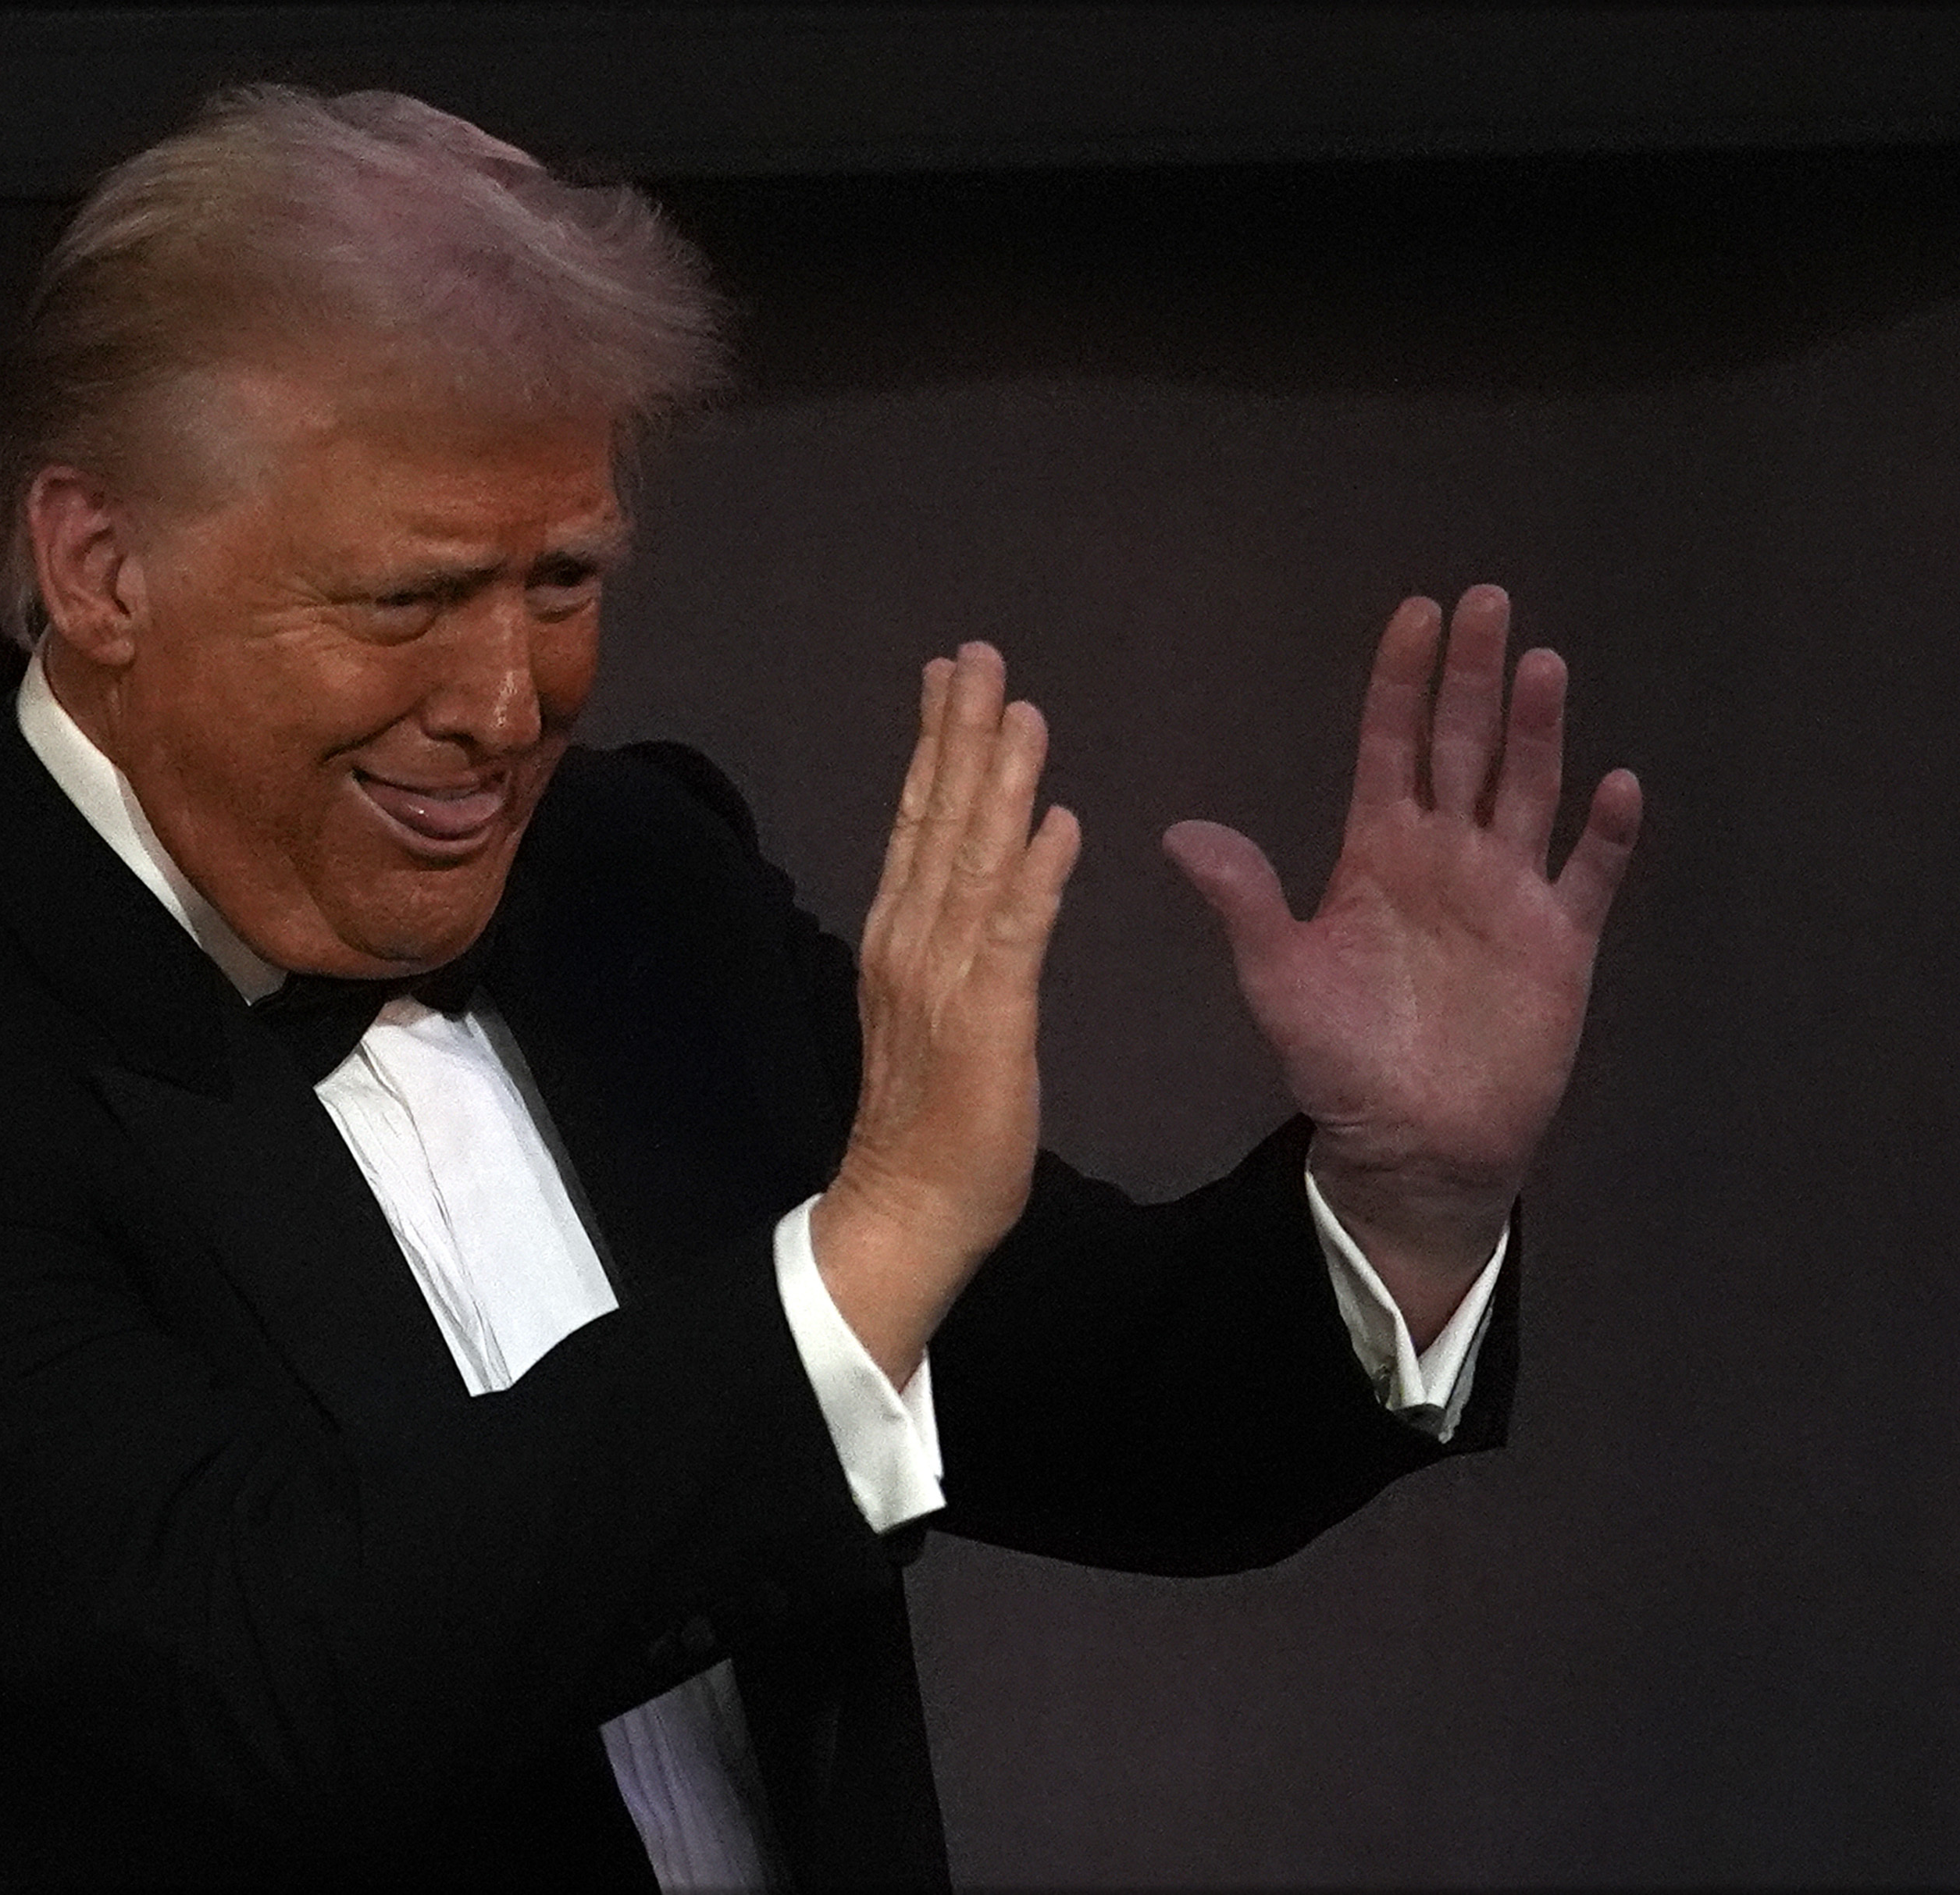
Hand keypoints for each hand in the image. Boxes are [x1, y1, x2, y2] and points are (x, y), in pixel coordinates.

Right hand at [814, 643, 1082, 1384]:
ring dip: (998, 781)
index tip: (949, 676)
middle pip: (937, 819)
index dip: (936, 745)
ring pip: (974, 860)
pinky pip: (1015, 934)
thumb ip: (947, 944)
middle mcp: (911, 942)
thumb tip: (971, 878)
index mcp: (900, 938)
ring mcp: (944, 978)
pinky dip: (1036, 875)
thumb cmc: (928, 1124)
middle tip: (977, 654)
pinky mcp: (988, 1019)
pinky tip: (1059, 821)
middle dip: (960, 732)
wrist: (904, 1209)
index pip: (918, 822)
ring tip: (1023, 709)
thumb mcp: (932, 1013)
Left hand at [1162, 586, 1640, 1341]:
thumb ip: (1243, 901)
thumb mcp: (1277, 977)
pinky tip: (1617, 784)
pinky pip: (1588, 876)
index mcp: (1377, 852)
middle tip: (1485, 600)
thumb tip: (1178, 833)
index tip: (1412, 614)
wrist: (1408, 1143)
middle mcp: (1447, 856)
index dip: (1400, 683)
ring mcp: (1508, 894)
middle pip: (1464, 746)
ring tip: (1543, 663)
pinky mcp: (1558, 943)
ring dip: (1537, 730)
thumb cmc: (1338, 1059)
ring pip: (1527, 790)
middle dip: (1473, 675)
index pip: (1390, 746)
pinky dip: (1603, 835)